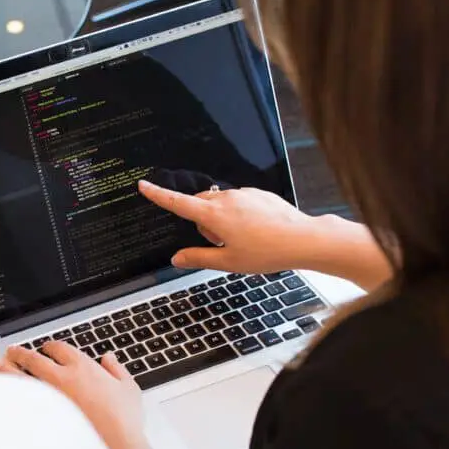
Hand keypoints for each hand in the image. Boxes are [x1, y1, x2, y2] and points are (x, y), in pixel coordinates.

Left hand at [0, 342, 166, 448]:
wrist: (115, 447)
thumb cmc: (123, 421)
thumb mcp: (128, 389)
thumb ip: (117, 370)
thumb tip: (109, 359)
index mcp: (82, 367)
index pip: (59, 348)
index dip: (51, 346)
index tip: (47, 348)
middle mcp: (61, 378)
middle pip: (33, 359)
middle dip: (21, 353)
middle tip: (13, 352)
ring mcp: (47, 397)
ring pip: (20, 377)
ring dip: (7, 369)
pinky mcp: (40, 416)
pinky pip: (20, 400)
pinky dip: (9, 394)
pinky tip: (3, 393)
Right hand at [138, 180, 320, 273]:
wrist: (303, 239)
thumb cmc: (267, 252)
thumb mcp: (228, 262)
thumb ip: (198, 258)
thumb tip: (177, 258)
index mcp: (214, 216)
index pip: (178, 203)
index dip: (158, 195)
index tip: (144, 186)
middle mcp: (227, 199)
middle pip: (200, 205)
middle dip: (202, 222)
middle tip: (220, 244)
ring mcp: (244, 194)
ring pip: (219, 204)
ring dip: (221, 219)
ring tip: (243, 240)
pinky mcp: (258, 194)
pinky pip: (238, 201)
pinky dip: (238, 215)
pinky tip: (255, 231)